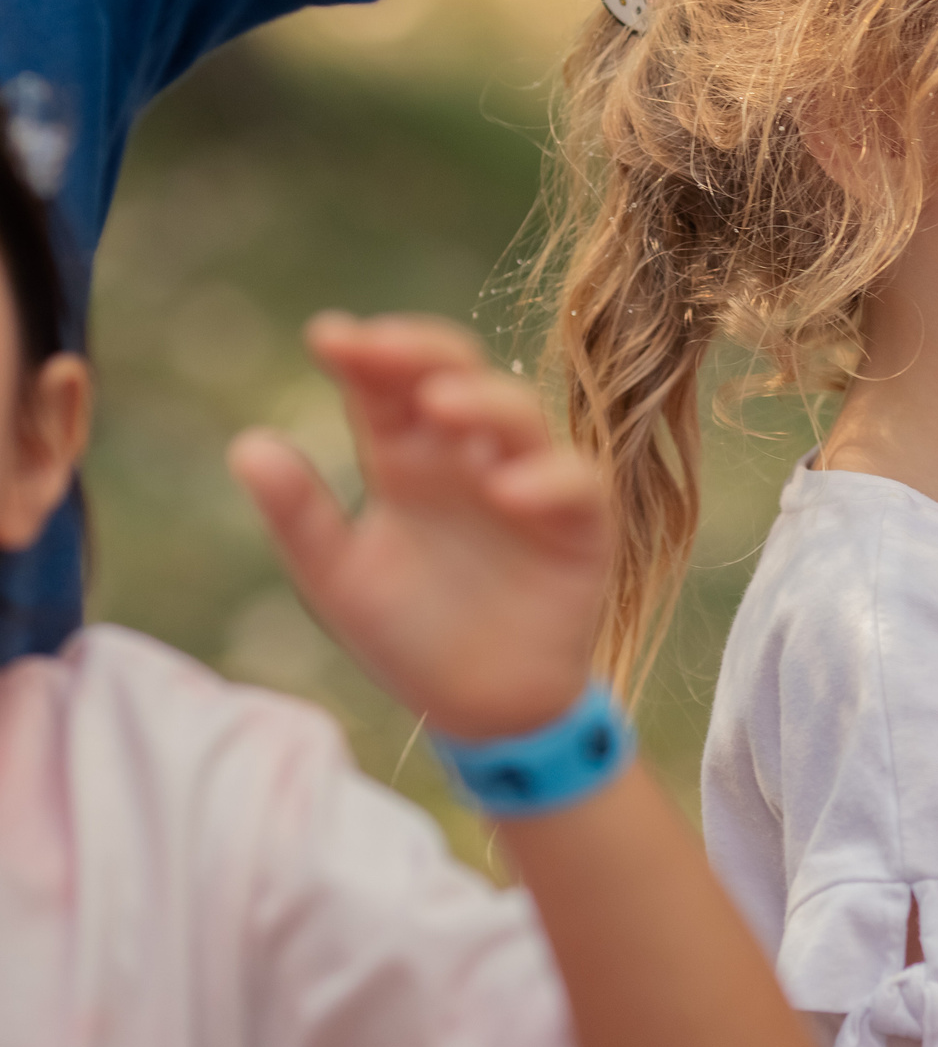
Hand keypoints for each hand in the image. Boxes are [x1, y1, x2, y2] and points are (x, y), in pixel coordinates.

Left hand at [229, 312, 609, 740]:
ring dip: (481, 401)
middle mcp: (467, 457)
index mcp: (406, 459)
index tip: (326, 337)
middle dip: (420, 350)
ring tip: (438, 403)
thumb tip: (246, 441)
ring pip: (517, 414)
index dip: (362, 354)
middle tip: (377, 344)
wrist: (484, 709)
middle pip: (454, 374)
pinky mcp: (581, 522)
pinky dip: (546, 479)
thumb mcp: (340, 578)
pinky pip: (576, 483)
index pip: (384, 387)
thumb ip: (300, 514)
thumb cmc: (410, 635)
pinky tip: (506, 488)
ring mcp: (528, 481)